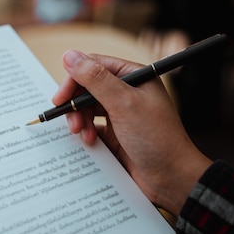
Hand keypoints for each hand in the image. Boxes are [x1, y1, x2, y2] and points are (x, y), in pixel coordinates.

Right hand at [53, 50, 211, 214]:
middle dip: (75, 104)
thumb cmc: (157, 137)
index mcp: (133, 77)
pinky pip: (91, 128)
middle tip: (72, 121)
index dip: (74, 80)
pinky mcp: (115, 134)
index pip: (94, 67)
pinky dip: (86, 134)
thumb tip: (70, 56)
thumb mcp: (124, 104)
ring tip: (82, 133)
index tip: (61, 98)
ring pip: (86, 109)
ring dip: (80, 120)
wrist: (172, 177)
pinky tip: (92, 143)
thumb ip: (95, 79)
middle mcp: (126, 93)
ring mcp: (120, 114)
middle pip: (87, 88)